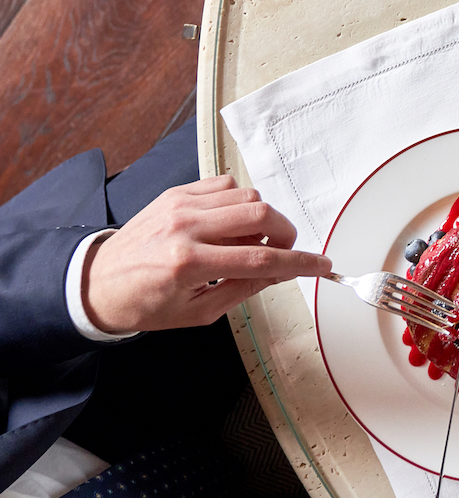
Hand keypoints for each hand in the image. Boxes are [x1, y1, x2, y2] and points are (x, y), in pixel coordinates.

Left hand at [82, 175, 331, 332]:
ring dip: (261, 218)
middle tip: (282, 249)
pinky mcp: (175, 193)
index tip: (321, 265)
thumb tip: (280, 272)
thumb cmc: (146, 303)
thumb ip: (244, 288)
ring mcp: (178, 205)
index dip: (299, 263)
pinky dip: (238, 203)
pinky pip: (224, 185)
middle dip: (285, 233)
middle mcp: (184, 227)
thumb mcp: (200, 312)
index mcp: (189, 264)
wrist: (98, 282)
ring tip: (248, 241)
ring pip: (245, 195)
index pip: (261, 258)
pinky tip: (230, 225)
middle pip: (259, 214)